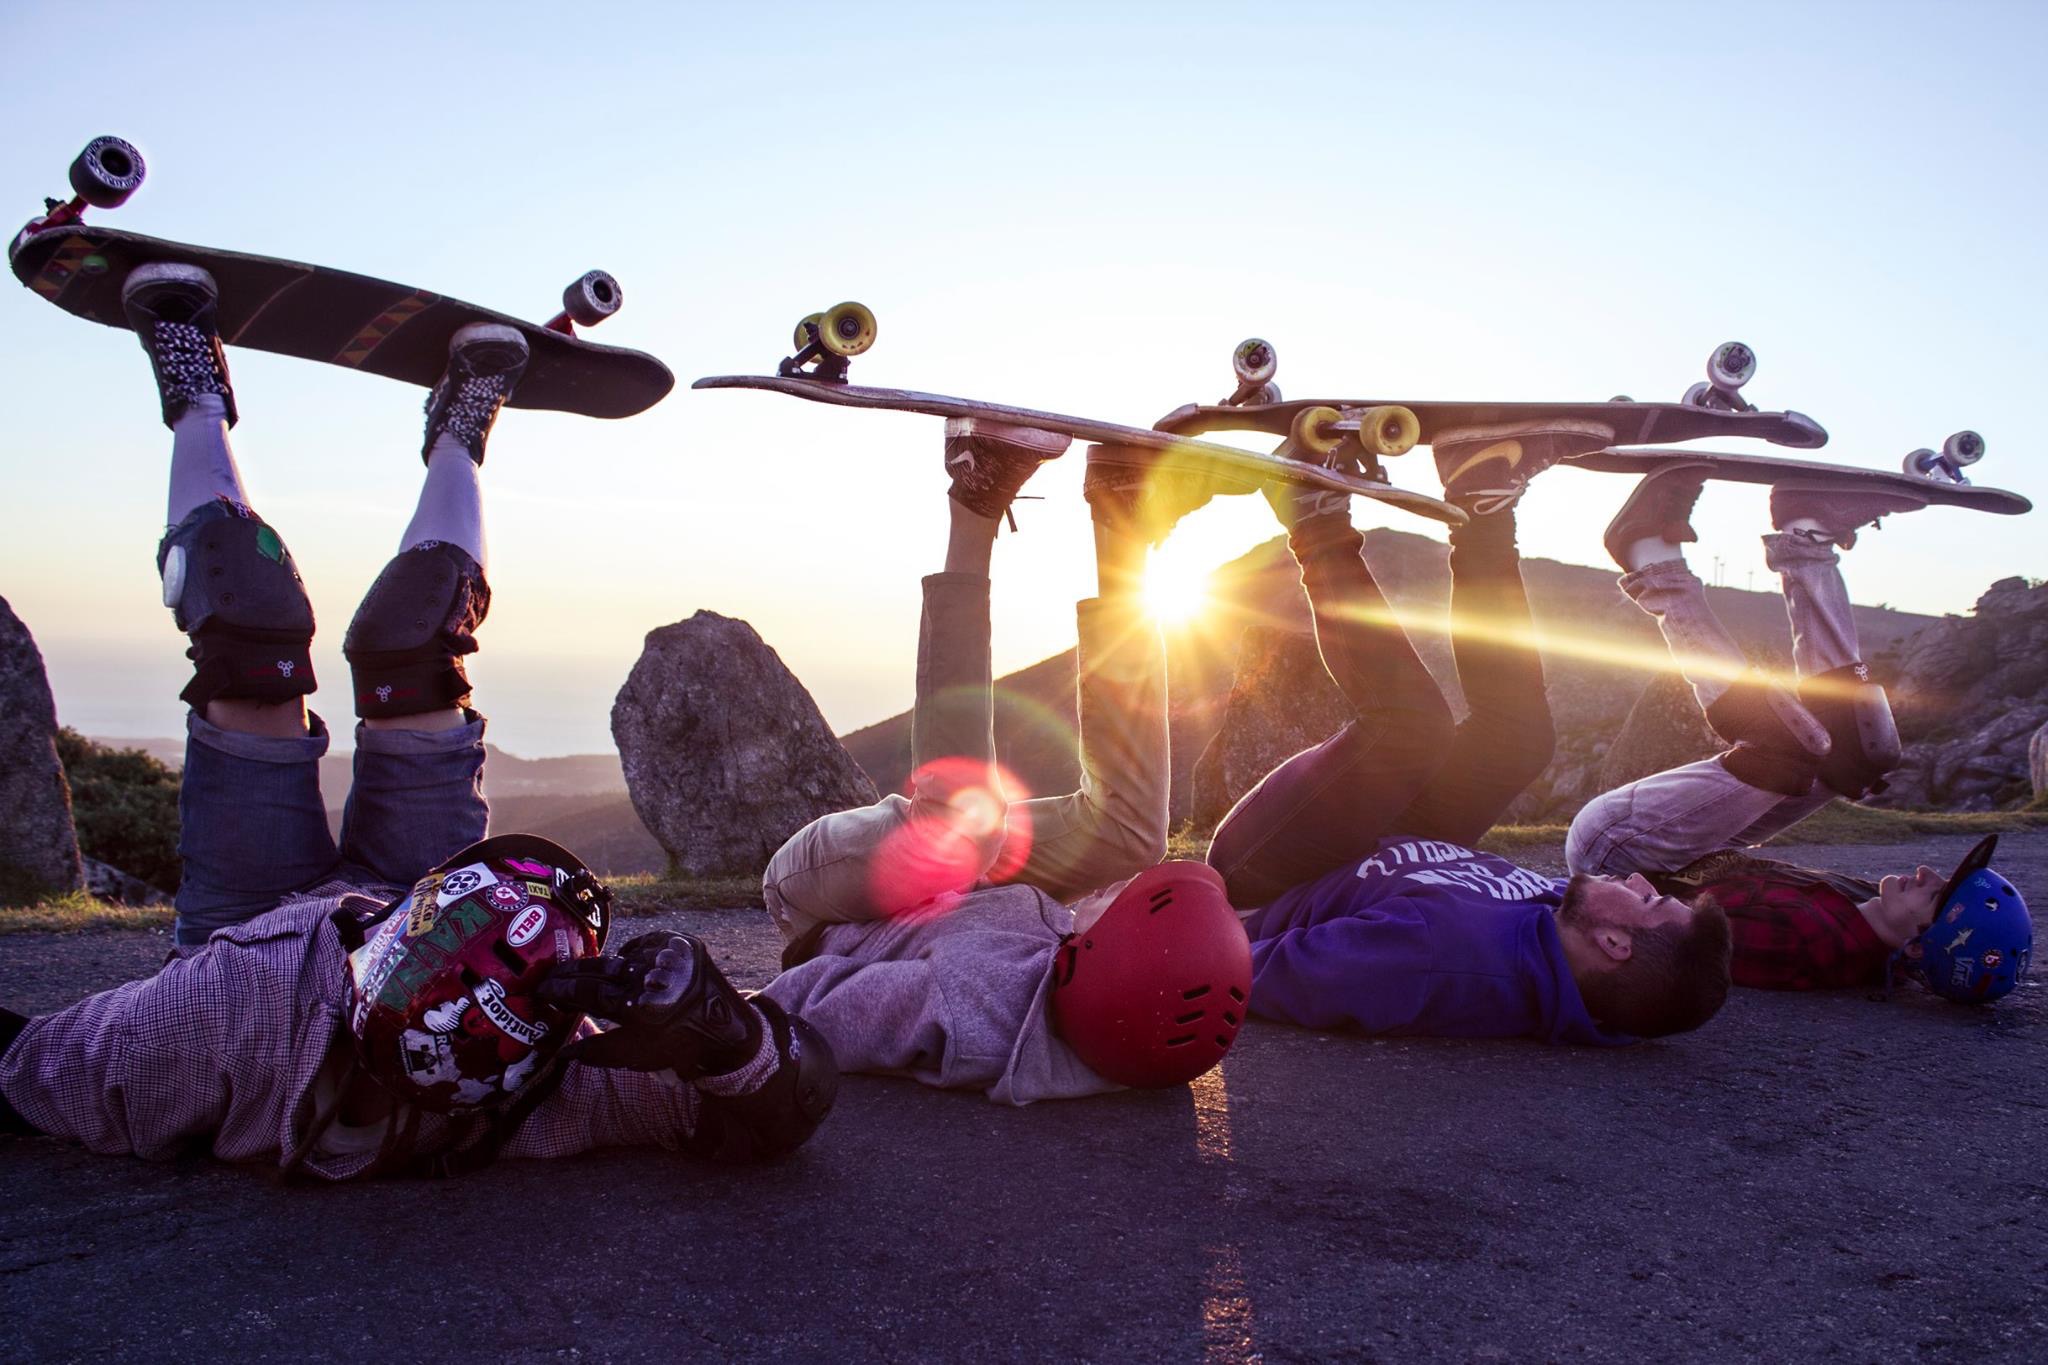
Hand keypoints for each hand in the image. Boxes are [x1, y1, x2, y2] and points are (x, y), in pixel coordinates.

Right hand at [537, 932, 761, 1077]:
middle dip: (571, 971)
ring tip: (590, 974)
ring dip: (607, 966)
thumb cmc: (678, 1047)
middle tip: (551, 974)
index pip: (586, 992)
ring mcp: (669, 955)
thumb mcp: (636, 1055)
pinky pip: (647, 944)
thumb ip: (596, 1051)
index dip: (560, 989)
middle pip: (599, 968)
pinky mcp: (683, 942)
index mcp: (638, 1007)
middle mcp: (652, 976)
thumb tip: (560, 1052)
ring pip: (623, 956)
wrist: (726, 1030)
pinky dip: (636, 954)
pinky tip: (630, 966)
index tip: (541, 988)